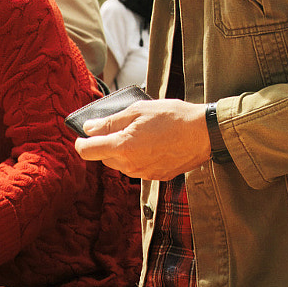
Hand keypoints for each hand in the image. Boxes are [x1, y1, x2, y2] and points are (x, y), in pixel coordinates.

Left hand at [74, 99, 211, 180]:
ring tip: (145, 135)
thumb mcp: (139, 110)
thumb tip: (89, 128)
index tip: (87, 134)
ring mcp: (144, 173)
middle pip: (104, 158)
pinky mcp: (157, 177)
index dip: (82, 142)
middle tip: (127, 127)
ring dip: (125, 151)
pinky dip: (141, 158)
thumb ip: (111, 121)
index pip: (86, 151)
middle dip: (109, 144)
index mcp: (123, 146)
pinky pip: (139, 168)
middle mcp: (130, 164)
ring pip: (121, 164)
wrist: (205, 133)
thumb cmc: (174, 117)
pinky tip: (156, 145)